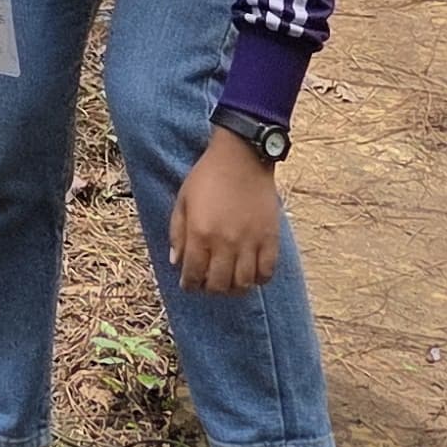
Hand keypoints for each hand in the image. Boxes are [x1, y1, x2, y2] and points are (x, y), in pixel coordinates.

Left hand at [170, 133, 283, 293]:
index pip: (193, 274)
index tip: (189, 284)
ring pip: (243, 283)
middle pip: (218, 284)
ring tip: (229, 281)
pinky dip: (258, 279)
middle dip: (210, 289)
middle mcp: (225, 243)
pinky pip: (266, 272)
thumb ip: (177, 232)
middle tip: (208, 284)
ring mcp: (250, 242)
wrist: (241, 158)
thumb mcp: (183, 200)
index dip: (189, 284)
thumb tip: (176, 261)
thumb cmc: (208, 176)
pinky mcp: (270, 239)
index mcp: (200, 233)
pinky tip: (250, 273)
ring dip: (234, 288)